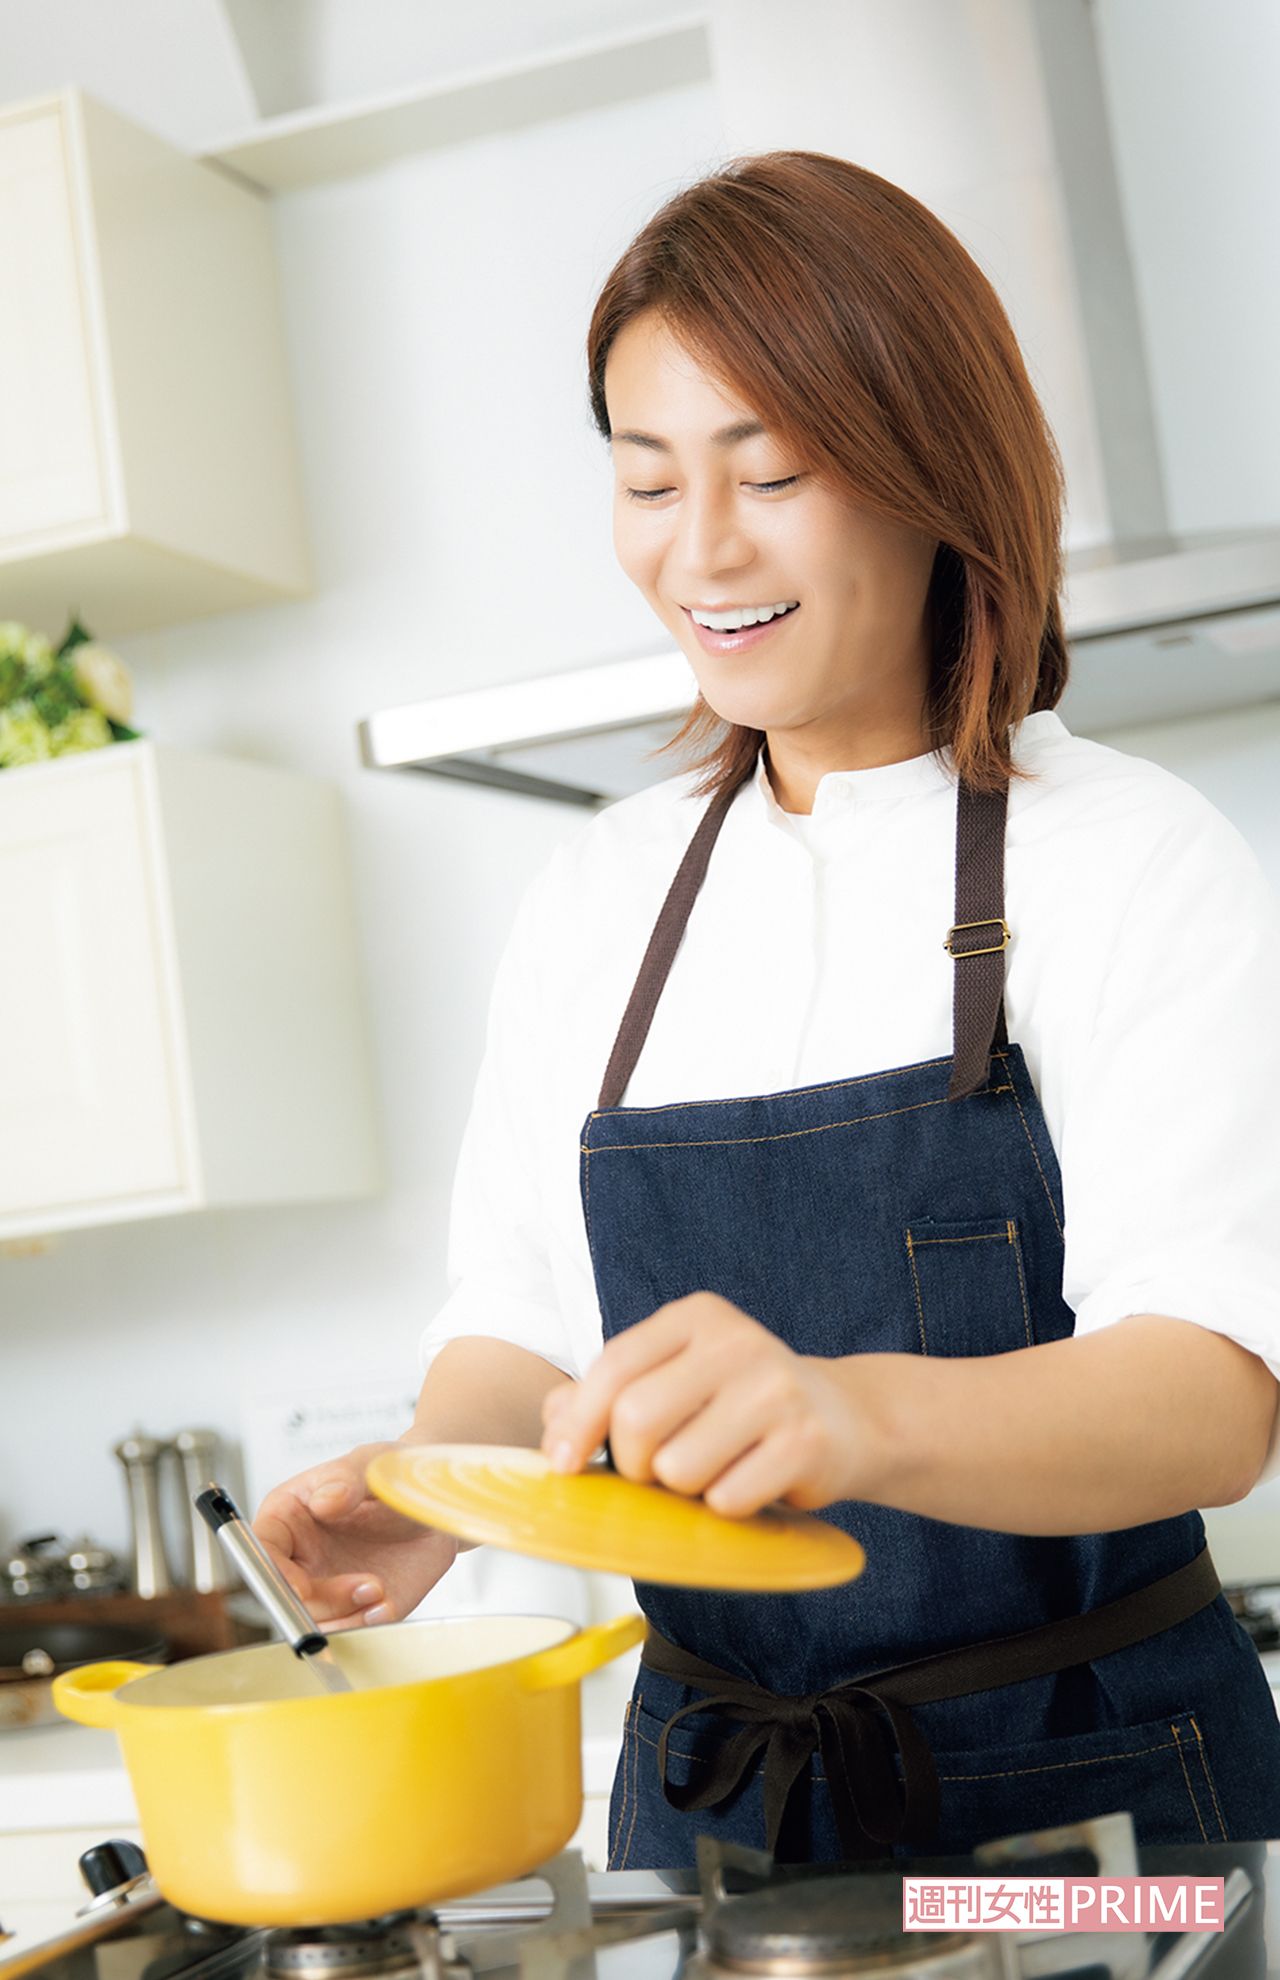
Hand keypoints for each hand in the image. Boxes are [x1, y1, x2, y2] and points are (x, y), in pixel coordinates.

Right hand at [252, 1440, 457, 1628]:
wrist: (432, 1497)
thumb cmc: (389, 1472)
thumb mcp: (370, 1464)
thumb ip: (345, 1480)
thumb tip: (323, 1502)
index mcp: (287, 1517)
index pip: (261, 1550)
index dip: (272, 1574)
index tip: (299, 1587)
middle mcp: (300, 1557)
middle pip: (285, 1594)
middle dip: (321, 1599)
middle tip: (366, 1585)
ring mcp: (326, 1584)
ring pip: (317, 1619)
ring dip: (348, 1613)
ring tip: (380, 1588)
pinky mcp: (355, 1606)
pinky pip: (351, 1629)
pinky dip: (367, 1623)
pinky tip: (386, 1602)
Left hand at [539, 1293, 889, 1516]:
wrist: (844, 1419)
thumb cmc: (739, 1405)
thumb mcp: (675, 1380)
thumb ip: (606, 1395)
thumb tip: (551, 1427)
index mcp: (696, 1317)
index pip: (614, 1366)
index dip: (578, 1422)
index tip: (562, 1463)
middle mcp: (737, 1341)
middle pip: (637, 1419)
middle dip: (635, 1463)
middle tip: (661, 1469)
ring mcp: (776, 1388)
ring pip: (678, 1468)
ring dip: (684, 1491)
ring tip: (715, 1469)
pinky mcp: (806, 1441)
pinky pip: (726, 1500)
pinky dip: (726, 1508)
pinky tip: (752, 1482)